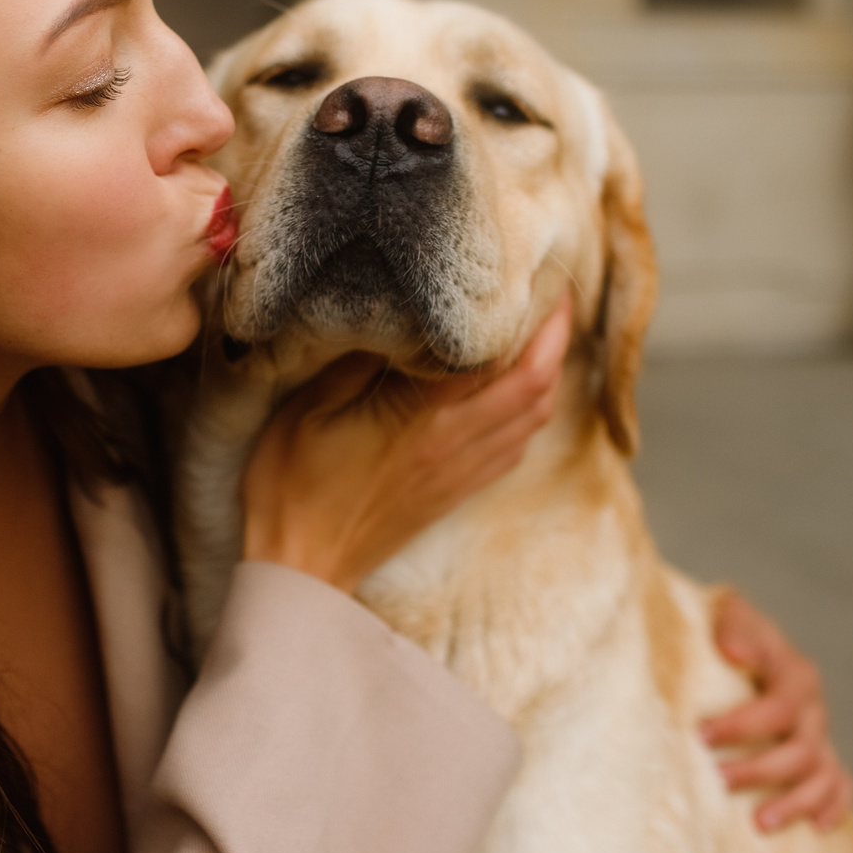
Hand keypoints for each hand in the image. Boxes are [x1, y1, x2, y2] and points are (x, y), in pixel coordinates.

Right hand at [241, 296, 571, 592]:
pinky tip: (518, 400)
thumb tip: (396, 321)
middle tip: (559, 304)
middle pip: (535, 390)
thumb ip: (357, 362)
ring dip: (548, 379)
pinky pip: (512, 451)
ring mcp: (460, 474)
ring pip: (532, 422)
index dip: (534, 325)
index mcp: (424, 419)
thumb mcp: (309, 409)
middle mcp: (455, 445)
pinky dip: (529, 418)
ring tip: (543, 342)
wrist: (301, 565)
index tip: (543, 287)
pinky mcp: (455, 494)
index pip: (503, 364)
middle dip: (556, 343)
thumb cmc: (293, 486)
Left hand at [701, 591, 852, 831]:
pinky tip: (816, 828)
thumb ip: (734, 625)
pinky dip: (835, 807)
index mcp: (796, 674)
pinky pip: (842, 785)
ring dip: (795, 802)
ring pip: (823, 775)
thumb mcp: (730, 613)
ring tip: (760, 822)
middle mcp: (814, 708)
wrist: (744, 638)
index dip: (741, 726)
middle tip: (718, 780)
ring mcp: (821, 734)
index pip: (777, 709)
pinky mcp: (822, 755)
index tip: (700, 736)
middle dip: (760, 770)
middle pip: (801, 750)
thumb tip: (734, 652)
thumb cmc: (731, 629)